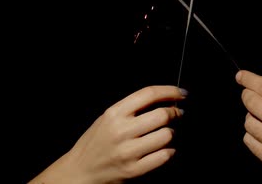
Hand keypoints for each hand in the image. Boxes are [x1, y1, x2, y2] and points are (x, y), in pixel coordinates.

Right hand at [29, 85, 186, 183]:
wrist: (79, 171)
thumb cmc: (96, 142)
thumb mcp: (108, 118)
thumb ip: (132, 108)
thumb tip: (164, 100)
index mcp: (114, 113)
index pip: (149, 93)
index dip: (170, 91)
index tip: (181, 93)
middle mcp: (121, 131)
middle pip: (162, 114)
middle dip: (175, 113)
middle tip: (177, 114)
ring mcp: (127, 152)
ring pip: (166, 135)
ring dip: (172, 133)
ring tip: (167, 133)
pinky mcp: (133, 170)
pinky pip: (163, 156)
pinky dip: (169, 152)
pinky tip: (166, 149)